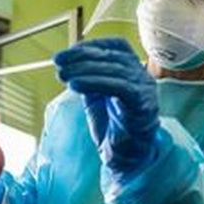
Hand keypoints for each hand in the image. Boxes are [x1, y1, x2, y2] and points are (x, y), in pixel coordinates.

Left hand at [54, 38, 158, 175]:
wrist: (129, 157)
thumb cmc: (114, 128)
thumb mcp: (97, 98)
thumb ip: (89, 79)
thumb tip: (70, 64)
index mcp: (133, 71)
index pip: (115, 47)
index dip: (90, 46)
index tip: (67, 53)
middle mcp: (142, 76)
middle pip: (112, 56)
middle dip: (82, 57)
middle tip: (59, 62)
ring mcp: (144, 89)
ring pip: (114, 70)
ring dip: (84, 70)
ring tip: (63, 74)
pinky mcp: (142, 103)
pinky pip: (119, 87)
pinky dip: (95, 82)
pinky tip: (76, 85)